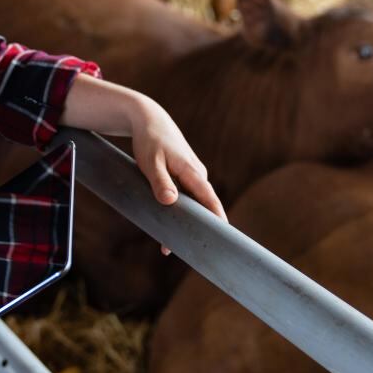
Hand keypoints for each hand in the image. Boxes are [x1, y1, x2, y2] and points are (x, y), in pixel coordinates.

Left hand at [128, 97, 227, 253]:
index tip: (223, 237)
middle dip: (199, 228)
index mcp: (192, 172)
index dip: (217, 219)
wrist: (149, 120)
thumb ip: (160, 182)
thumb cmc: (150, 141)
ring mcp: (191, 176)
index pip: (210, 200)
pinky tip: (164, 226)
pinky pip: (184, 198)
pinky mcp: (183, 176)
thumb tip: (171, 201)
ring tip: (168, 247)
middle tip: (192, 252)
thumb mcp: (151, 162)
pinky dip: (178, 211)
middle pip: (203, 206)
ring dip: (185, 221)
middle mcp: (196, 175)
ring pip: (192, 203)